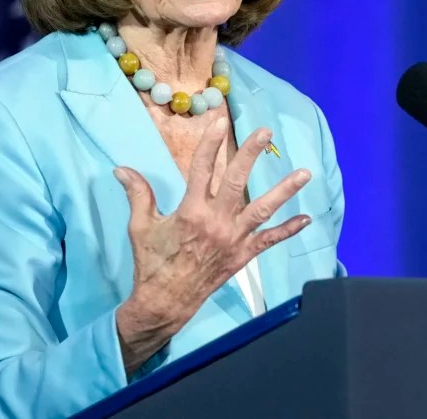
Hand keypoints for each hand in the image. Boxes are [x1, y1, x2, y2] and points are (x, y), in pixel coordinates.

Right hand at [113, 116, 311, 372]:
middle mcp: (215, 222)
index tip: (219, 123)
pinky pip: (269, 241)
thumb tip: (121, 168)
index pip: (201, 169)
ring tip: (304, 173)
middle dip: (250, 155)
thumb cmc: (151, 262)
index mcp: (190, 211)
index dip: (210, 145)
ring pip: (262, 210)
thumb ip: (138, 194)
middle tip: (264, 133)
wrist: (165, 302)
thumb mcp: (141, 227)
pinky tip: (306, 219)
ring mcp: (233, 239)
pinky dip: (288, 230)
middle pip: (236, 182)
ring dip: (284, 191)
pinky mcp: (243, 256)